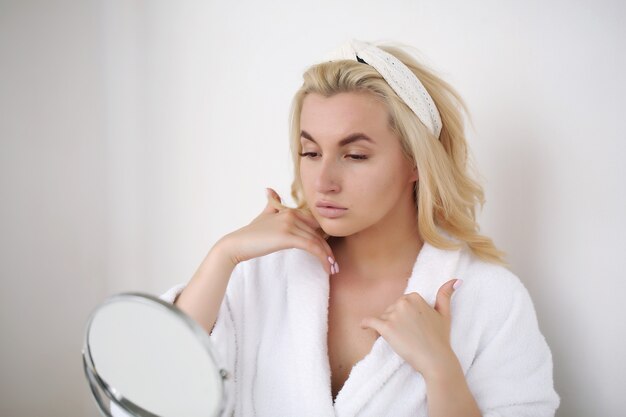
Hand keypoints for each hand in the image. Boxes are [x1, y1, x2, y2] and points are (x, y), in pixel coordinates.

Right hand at [220, 187, 336, 274]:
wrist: (237, 244)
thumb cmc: (250, 234)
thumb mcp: (263, 215)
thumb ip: (271, 203)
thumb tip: (269, 189)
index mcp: (289, 211)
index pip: (314, 225)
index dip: (323, 238)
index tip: (329, 253)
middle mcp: (292, 215)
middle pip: (318, 233)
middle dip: (328, 250)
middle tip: (335, 265)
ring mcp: (289, 224)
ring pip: (317, 241)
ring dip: (328, 257)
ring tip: (333, 269)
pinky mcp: (287, 236)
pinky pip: (311, 246)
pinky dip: (322, 257)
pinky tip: (326, 267)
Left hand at [360, 278, 461, 378]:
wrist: (436, 359)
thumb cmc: (440, 338)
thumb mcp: (445, 313)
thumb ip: (446, 295)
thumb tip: (456, 280)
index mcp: (414, 297)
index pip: (402, 304)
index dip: (405, 316)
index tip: (413, 327)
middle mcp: (403, 302)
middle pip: (391, 310)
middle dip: (395, 321)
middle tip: (408, 336)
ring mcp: (394, 315)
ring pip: (383, 318)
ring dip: (386, 328)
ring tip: (400, 340)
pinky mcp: (386, 327)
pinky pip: (370, 322)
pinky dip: (365, 324)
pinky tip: (362, 326)